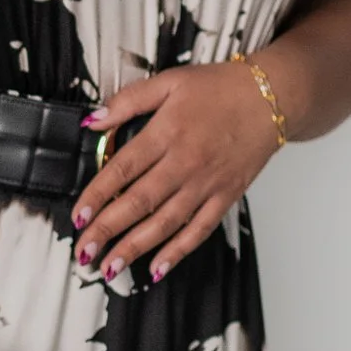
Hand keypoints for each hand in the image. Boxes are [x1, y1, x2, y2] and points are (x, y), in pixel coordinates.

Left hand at [76, 59, 283, 281]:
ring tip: (111, 267)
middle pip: (139, 203)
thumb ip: (128, 101)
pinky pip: (199, 230)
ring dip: (135, 248)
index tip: (78, 216)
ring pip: (165, 223)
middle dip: (108, 230)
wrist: (271, 96)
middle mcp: (185, 163)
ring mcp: (206, 184)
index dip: (97, 195)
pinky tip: (157, 268)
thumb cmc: (220, 87)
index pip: (122, 170)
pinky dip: (178, 252)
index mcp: (166, 134)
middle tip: (84, 251)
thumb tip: (93, 120)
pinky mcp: (226, 196)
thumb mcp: (169, 82)